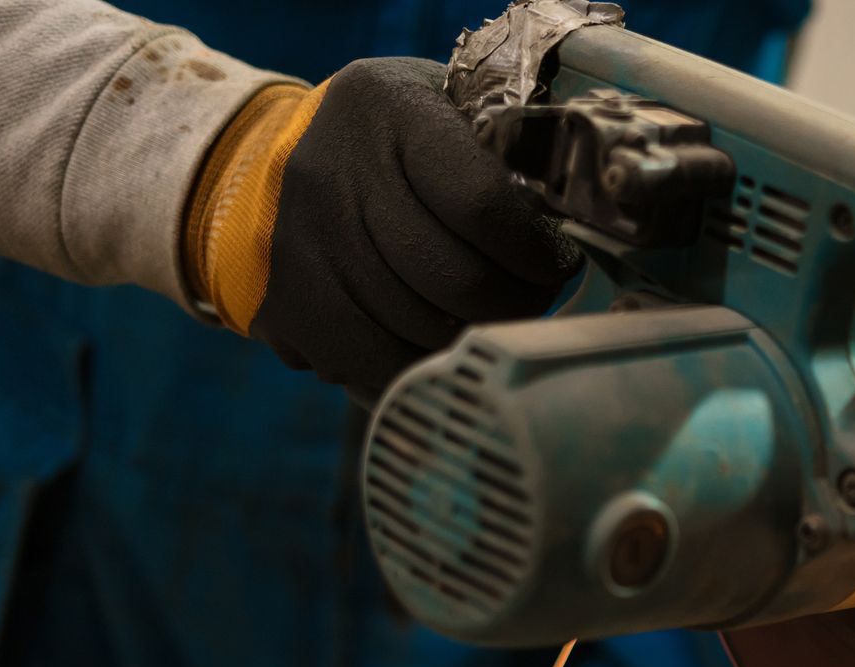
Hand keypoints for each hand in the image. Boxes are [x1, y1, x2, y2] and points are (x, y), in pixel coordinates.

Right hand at [185, 57, 580, 396]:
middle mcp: (335, 172)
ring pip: (421, 329)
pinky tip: (441, 347)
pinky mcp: (287, 301)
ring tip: (489, 317)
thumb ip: (508, 156)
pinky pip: (374, 364)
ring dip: (473, 337)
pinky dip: (421, 370)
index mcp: (390, 110)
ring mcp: (302, 241)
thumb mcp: (451, 111)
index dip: (535, 252)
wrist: (280, 156)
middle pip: (455, 279)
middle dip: (515, 302)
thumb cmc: (403, 139)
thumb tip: (574, 228)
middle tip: (532, 298)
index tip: (557, 263)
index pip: (482, 204)